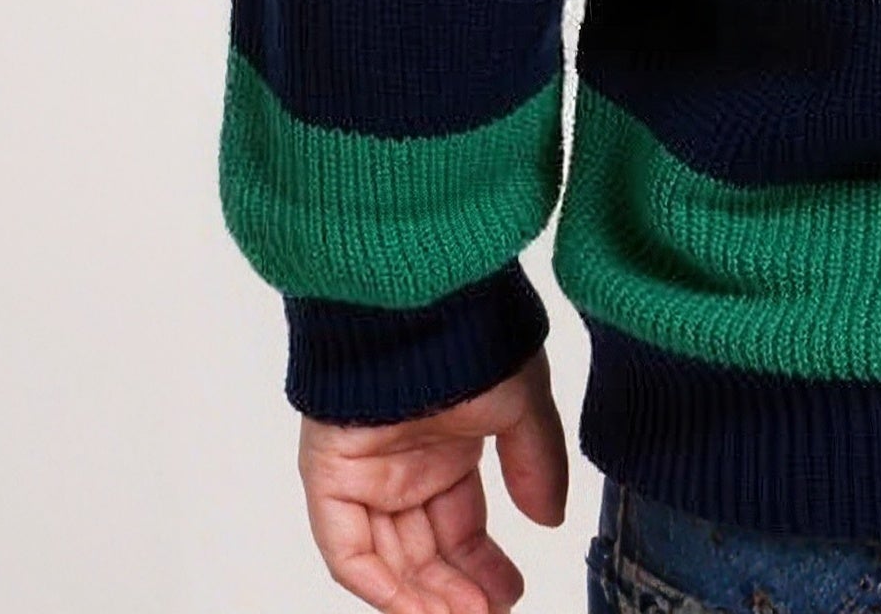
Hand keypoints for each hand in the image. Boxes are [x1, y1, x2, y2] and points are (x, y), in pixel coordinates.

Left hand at [296, 350, 570, 612]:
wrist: (419, 297)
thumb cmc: (469, 333)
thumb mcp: (521, 401)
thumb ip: (536, 460)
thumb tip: (551, 520)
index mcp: (445, 447)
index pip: (461, 527)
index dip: (484, 566)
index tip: (510, 593)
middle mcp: (402, 467)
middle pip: (424, 551)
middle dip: (456, 590)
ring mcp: (364, 473)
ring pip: (386, 558)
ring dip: (421, 597)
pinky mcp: (329, 473)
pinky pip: (346, 546)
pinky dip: (378, 583)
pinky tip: (416, 605)